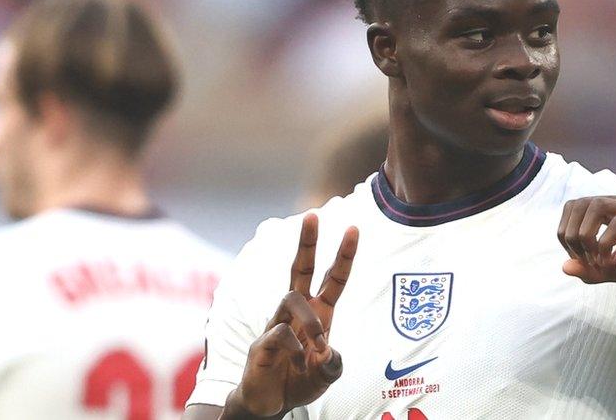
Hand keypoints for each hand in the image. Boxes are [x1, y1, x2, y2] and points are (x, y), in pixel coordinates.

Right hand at [231, 214, 358, 416]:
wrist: (268, 405)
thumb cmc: (298, 381)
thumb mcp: (325, 375)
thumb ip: (332, 365)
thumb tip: (329, 353)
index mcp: (319, 313)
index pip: (333, 278)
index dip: (343, 255)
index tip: (353, 228)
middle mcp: (297, 313)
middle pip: (300, 268)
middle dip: (307, 242)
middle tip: (313, 214)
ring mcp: (277, 324)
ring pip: (292, 299)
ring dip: (312, 322)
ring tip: (319, 346)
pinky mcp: (261, 342)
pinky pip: (279, 333)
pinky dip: (295, 348)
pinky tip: (299, 364)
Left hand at [557, 194, 615, 287]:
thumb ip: (593, 270)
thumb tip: (563, 268)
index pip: (575, 206)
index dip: (566, 232)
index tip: (578, 259)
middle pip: (579, 203)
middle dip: (571, 234)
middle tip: (582, 260)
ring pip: (596, 206)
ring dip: (585, 235)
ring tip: (594, 260)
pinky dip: (604, 243)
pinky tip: (609, 260)